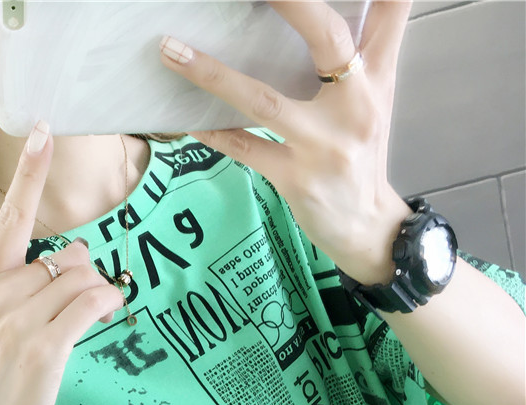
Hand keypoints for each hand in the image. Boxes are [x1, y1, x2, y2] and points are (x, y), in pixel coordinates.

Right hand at [0, 123, 124, 404]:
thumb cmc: (0, 380)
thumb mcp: (1, 325)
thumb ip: (33, 287)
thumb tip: (83, 258)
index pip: (12, 218)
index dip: (30, 174)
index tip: (41, 130)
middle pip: (70, 256)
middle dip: (84, 278)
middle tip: (75, 312)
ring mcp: (18, 320)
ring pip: (84, 278)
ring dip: (98, 296)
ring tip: (83, 323)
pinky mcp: (43, 346)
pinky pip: (92, 302)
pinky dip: (109, 303)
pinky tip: (110, 312)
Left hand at [159, 0, 412, 284]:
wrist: (366, 226)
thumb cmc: (360, 154)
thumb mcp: (374, 99)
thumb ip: (361, 52)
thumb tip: (329, 10)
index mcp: (377, 77)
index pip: (390, 11)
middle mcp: (356, 104)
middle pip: (328, 38)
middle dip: (292, 3)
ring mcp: (323, 145)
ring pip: (263, 100)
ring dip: (213, 74)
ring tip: (171, 49)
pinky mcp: (296, 178)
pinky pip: (245, 149)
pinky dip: (214, 132)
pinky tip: (187, 117)